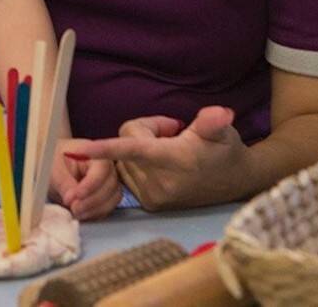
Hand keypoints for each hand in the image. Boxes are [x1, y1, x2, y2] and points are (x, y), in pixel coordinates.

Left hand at [49, 139, 120, 220]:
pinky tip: (82, 214)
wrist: (54, 170)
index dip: (90, 185)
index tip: (76, 196)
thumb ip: (64, 182)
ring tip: (76, 212)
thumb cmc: (55, 163)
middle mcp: (106, 168)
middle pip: (110, 186)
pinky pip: (108, 208)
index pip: (101, 170)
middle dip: (91, 200)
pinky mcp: (107, 196)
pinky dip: (96, 214)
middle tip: (74, 207)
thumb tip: (72, 199)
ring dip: (95, 209)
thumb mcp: (54, 169)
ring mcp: (108, 182)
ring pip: (112, 199)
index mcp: (94, 153)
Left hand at [73, 107, 250, 210]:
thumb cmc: (226, 150)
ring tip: (170, 147)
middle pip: (127, 142)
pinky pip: (129, 172)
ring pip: (125, 157)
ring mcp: (153, 196)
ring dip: (141, 148)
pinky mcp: (150, 204)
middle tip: (173, 131)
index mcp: (173, 160)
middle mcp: (159, 182)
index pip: (132, 150)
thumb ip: (213, 121)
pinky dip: (140, 163)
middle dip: (145, 131)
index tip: (81, 150)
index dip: (106, 148)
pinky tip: (163, 164)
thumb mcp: (222, 130)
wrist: (236, 182)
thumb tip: (221, 114)